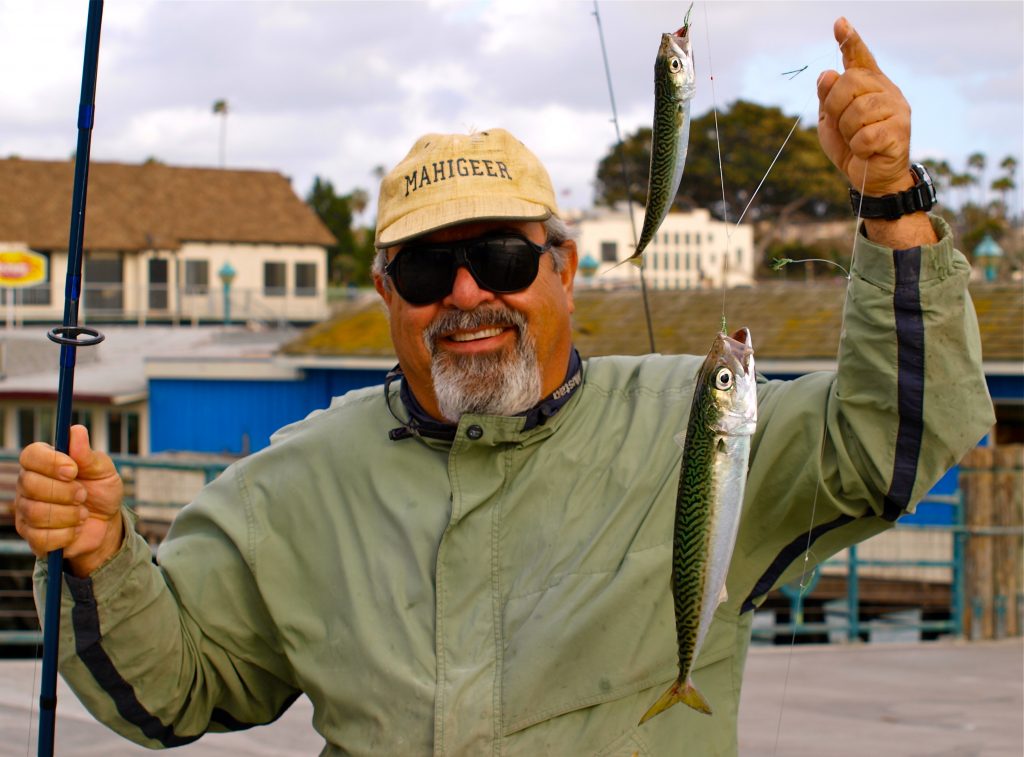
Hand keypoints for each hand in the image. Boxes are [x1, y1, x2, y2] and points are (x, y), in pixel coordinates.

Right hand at [15, 425, 124, 576]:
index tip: (73, 470)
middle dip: (65, 492)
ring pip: (37, 512)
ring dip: (69, 514)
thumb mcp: (103, 471)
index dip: (50, 462)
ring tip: (83, 513)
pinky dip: (67, 534)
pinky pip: (43, 537)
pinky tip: (75, 529)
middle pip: (30, 484)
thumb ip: (88, 455)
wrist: (106, 524)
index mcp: (44, 463)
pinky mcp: (31, 536)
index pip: (30, 455)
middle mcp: (28, 485)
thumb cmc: (101, 491)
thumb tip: (76, 431)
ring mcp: (26, 511)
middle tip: (83, 495)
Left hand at [817, 17, 911, 196]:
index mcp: (869, 86)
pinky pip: (866, 134)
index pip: (859, 58)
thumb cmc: (852, 147)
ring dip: (848, 131)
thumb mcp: (831, 121)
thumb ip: (827, 98)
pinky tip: (867, 151)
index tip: (839, 24)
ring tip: (857, 140)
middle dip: (836, 106)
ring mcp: (897, 109)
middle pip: (850, 82)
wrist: (871, 179)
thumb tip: (827, 74)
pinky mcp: (900, 131)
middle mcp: (886, 91)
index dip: (850, 41)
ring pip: (858, 110)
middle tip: (843, 125)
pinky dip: (858, 147)